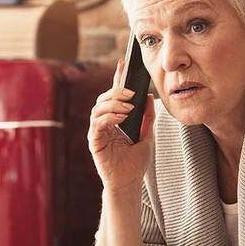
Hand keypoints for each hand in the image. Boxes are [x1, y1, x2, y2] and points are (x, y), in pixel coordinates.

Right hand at [87, 58, 155, 193]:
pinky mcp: (94, 142)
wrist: (129, 182)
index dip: (117, 78)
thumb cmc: (135, 162)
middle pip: (103, 99)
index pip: (115, 95)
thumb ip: (147, 117)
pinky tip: (121, 118)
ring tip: (129, 107)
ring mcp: (97, 132)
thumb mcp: (147, 135)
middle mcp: (103, 123)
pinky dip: (108, 117)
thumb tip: (150, 97)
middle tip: (132, 93)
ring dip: (114, 104)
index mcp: (114, 119)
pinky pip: (97, 124)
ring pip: (98, 109)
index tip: (123, 63)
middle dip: (117, 92)